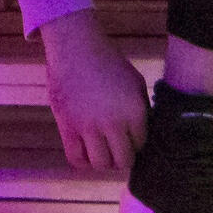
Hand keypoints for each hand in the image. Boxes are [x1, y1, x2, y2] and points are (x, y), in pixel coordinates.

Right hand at [39, 8, 149, 170]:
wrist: (76, 47)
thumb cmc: (108, 64)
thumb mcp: (135, 83)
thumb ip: (143, 111)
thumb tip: (144, 139)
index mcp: (134, 111)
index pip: (141, 146)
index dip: (136, 142)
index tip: (128, 134)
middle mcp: (113, 122)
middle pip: (123, 162)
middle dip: (122, 157)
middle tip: (117, 146)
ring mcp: (89, 126)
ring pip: (101, 165)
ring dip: (103, 160)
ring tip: (101, 147)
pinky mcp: (67, 127)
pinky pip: (76, 159)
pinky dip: (83, 160)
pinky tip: (86, 148)